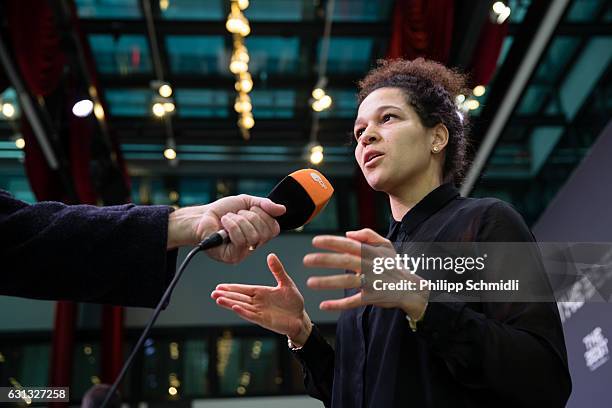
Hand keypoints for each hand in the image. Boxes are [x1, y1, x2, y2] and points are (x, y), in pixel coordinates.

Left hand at [167, 194, 285, 263]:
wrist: (202, 217)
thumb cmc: (223, 211)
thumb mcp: (247, 202)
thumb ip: (265, 205)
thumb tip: (282, 209)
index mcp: (260, 234)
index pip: (274, 228)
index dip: (264, 214)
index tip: (250, 209)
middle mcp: (254, 245)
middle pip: (265, 232)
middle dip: (250, 217)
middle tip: (238, 214)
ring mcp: (244, 253)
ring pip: (253, 236)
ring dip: (238, 220)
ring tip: (228, 219)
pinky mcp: (232, 257)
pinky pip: (240, 240)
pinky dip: (231, 226)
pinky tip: (224, 224)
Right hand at [211, 253, 311, 345]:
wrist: (300, 318)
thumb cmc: (293, 302)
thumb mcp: (286, 283)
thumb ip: (277, 270)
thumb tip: (271, 255)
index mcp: (261, 292)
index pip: (243, 289)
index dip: (231, 287)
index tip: (220, 286)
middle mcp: (258, 302)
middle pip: (239, 297)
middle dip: (226, 295)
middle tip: (213, 293)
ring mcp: (260, 311)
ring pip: (242, 306)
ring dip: (230, 303)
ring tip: (218, 299)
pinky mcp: (264, 320)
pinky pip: (251, 315)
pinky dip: (243, 312)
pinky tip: (235, 307)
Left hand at [303, 228, 428, 319]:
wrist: (411, 287)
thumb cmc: (394, 265)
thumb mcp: (385, 245)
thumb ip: (368, 235)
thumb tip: (347, 234)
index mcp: (370, 252)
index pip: (348, 244)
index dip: (331, 242)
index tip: (314, 241)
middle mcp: (369, 266)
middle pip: (344, 261)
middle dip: (324, 260)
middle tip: (306, 260)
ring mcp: (371, 282)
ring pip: (346, 282)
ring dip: (327, 282)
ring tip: (310, 282)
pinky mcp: (371, 297)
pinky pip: (353, 302)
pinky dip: (338, 305)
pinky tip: (324, 305)